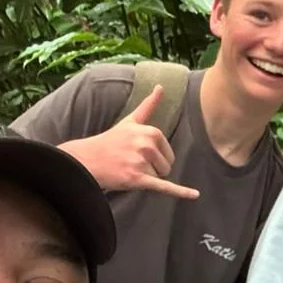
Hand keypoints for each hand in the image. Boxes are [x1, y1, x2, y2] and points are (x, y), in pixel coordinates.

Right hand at [60, 84, 199, 198]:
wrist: (87, 159)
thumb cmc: (111, 141)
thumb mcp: (131, 121)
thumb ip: (148, 105)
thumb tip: (161, 86)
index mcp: (151, 132)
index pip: (168, 152)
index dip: (155, 157)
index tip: (137, 153)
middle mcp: (147, 145)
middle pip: (167, 166)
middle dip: (152, 168)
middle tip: (131, 163)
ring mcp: (142, 162)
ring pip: (160, 177)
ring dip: (146, 178)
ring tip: (128, 169)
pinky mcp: (137, 178)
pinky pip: (165, 187)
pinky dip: (181, 192)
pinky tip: (195, 195)